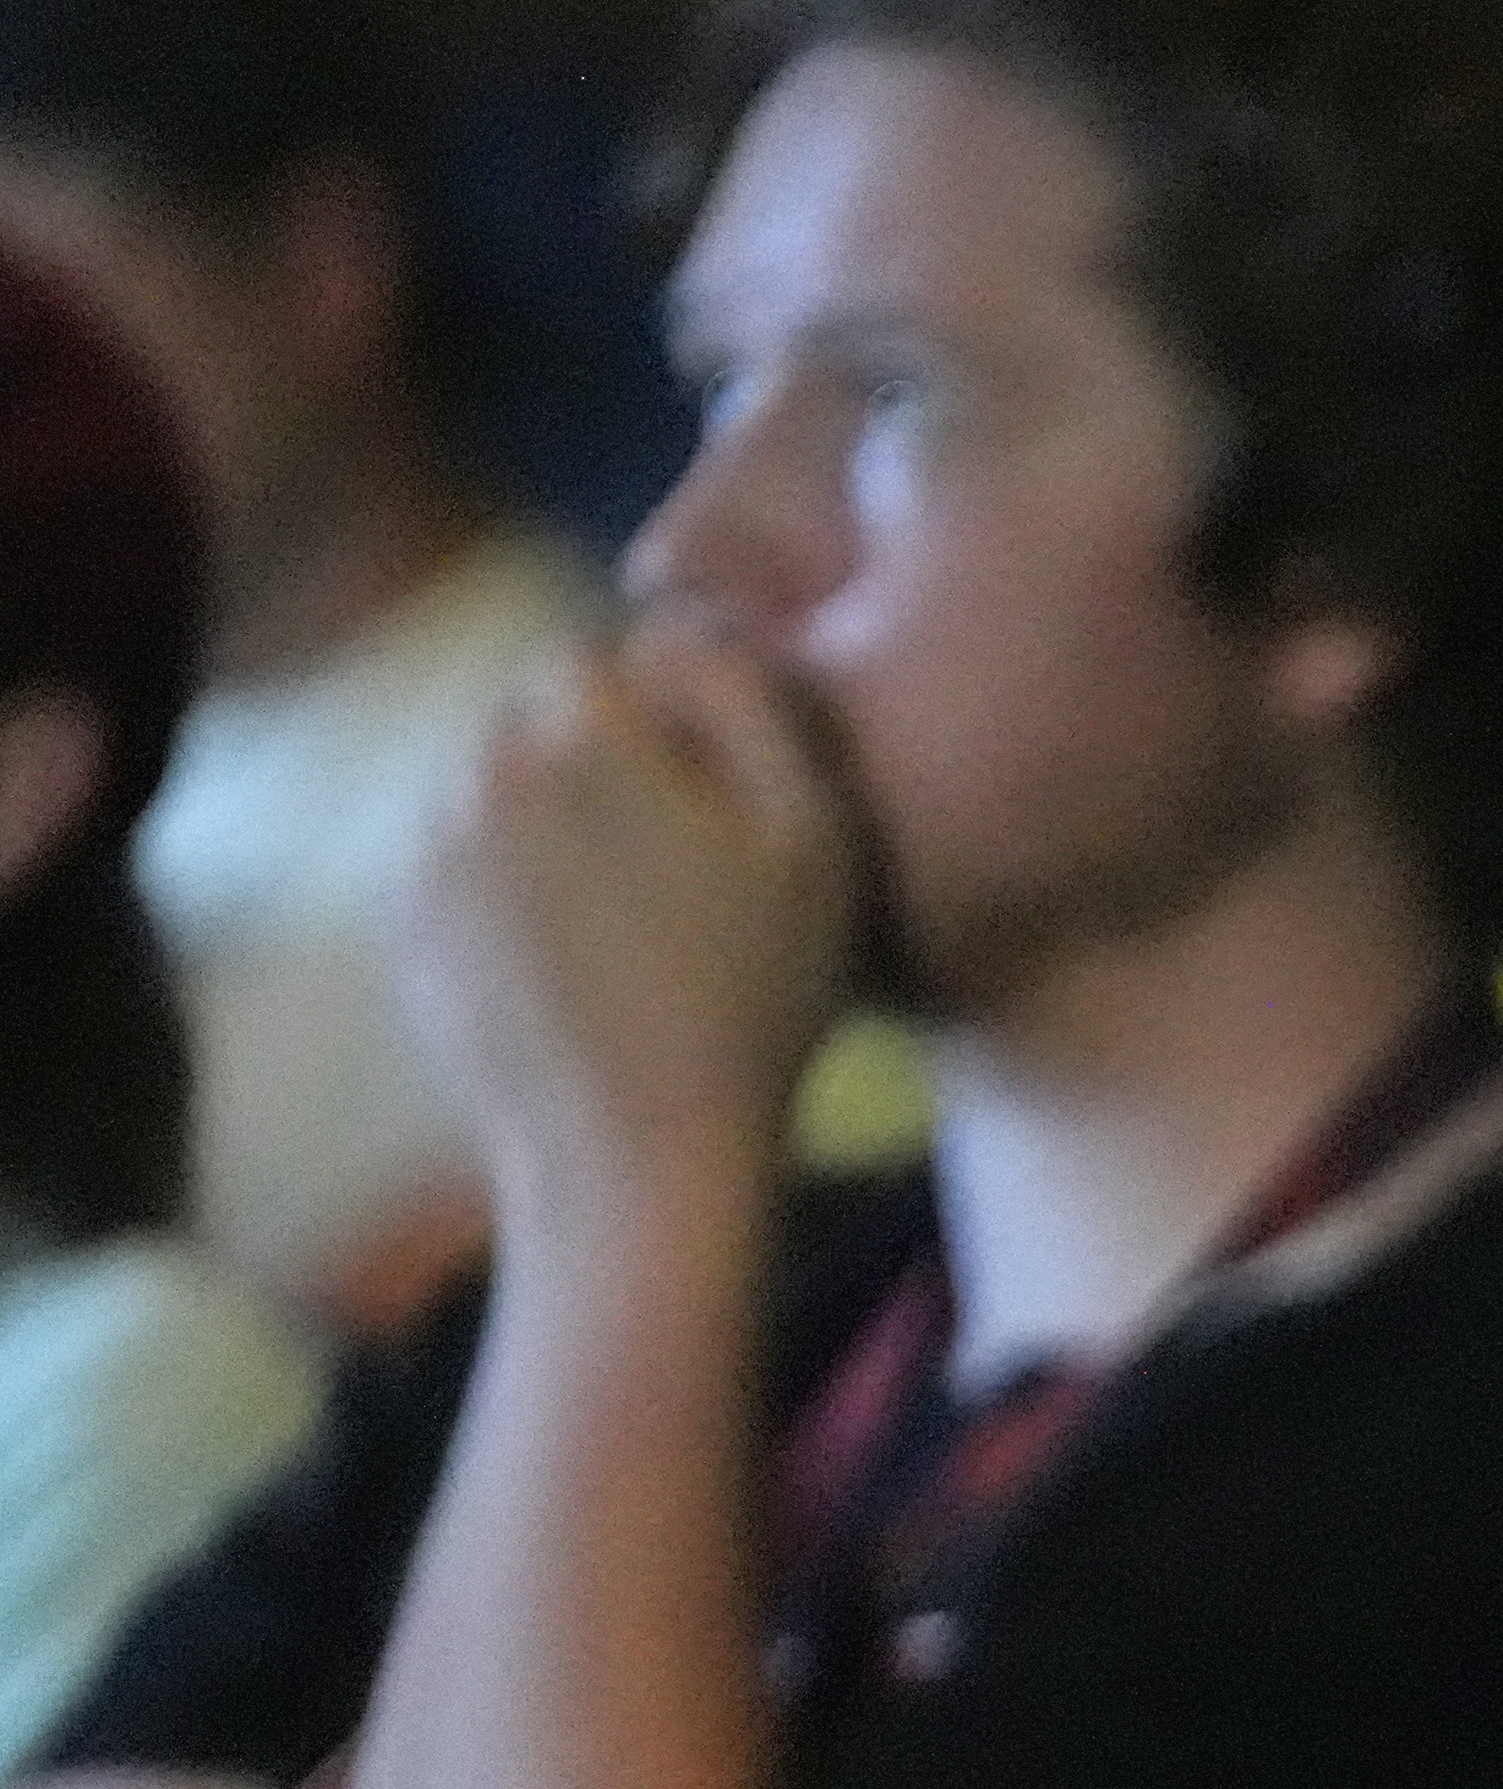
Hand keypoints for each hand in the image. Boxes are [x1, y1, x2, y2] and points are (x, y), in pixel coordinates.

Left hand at [404, 620, 860, 1204]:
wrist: (638, 1157)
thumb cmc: (754, 1000)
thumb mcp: (810, 839)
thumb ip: (749, 701)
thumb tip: (686, 631)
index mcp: (581, 737)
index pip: (596, 659)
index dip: (655, 714)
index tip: (703, 793)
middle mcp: (481, 775)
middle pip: (530, 724)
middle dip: (589, 767)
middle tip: (669, 865)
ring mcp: (429, 856)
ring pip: (487, 796)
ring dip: (542, 830)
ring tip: (620, 924)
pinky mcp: (405, 930)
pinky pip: (457, 872)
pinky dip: (504, 898)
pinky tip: (572, 968)